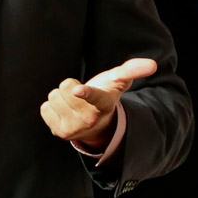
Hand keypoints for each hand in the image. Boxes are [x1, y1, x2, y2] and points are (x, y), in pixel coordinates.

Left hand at [40, 58, 157, 152]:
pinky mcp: (59, 133)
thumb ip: (132, 70)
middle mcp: (89, 119)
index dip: (86, 92)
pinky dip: (52, 108)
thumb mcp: (118, 82)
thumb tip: (152, 64)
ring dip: (61, 97)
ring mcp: (74, 129)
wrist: (96, 123)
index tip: (78, 90)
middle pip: (64, 88)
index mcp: (104, 104)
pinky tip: (65, 112)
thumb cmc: (105, 96)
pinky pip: (44, 108)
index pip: (94, 96)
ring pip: (53, 97)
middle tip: (80, 95)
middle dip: (69, 87)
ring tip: (74, 104)